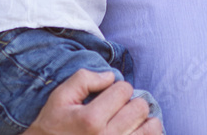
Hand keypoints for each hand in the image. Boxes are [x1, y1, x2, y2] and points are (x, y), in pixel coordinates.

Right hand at [22, 70, 161, 134]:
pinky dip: (147, 133)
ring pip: (152, 127)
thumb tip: (111, 76)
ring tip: (129, 121)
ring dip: (143, 120)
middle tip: (118, 109)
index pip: (124, 90)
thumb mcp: (60, 97)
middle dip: (131, 103)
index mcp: (91, 120)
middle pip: (140, 107)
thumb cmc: (54, 126)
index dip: (117, 88)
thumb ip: (84, 79)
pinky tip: (134, 131)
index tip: (107, 96)